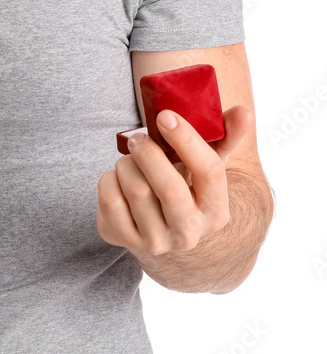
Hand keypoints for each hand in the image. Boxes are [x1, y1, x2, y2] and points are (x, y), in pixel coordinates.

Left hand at [97, 105, 252, 255]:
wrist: (150, 222)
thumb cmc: (183, 182)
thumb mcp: (206, 162)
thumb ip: (226, 136)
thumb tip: (244, 112)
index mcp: (216, 212)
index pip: (210, 172)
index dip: (186, 140)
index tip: (165, 116)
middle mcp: (190, 233)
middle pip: (170, 188)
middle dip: (149, 153)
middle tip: (138, 138)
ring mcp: (157, 242)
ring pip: (136, 190)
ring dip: (126, 164)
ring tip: (129, 160)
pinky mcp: (126, 241)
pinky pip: (110, 200)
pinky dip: (108, 179)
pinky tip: (117, 179)